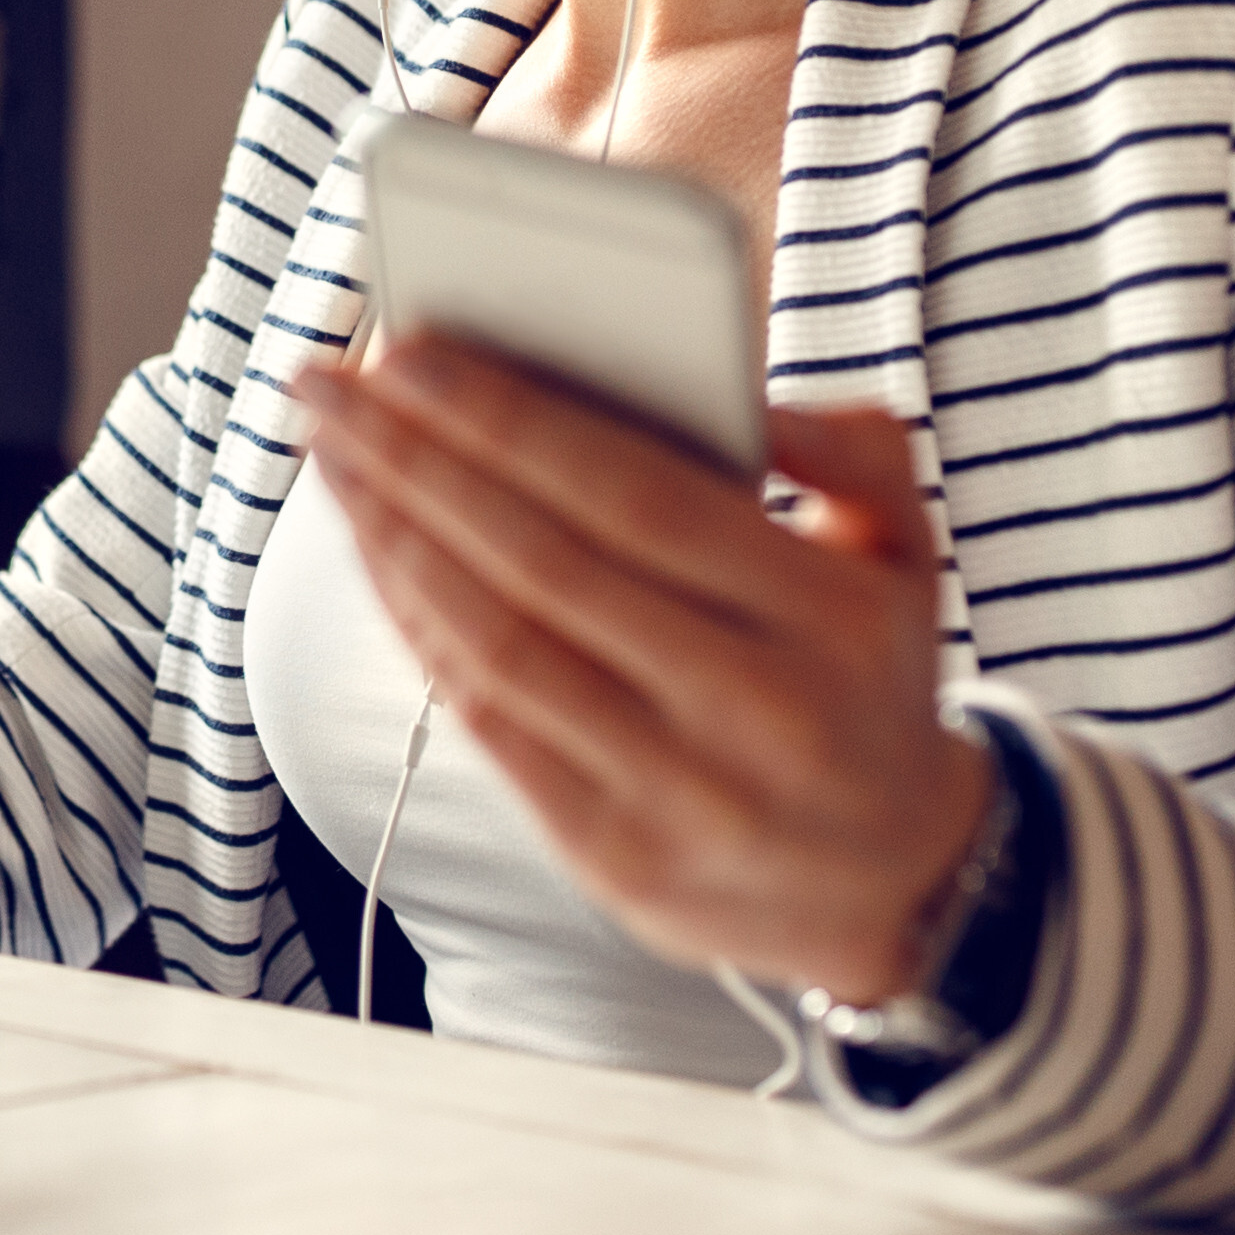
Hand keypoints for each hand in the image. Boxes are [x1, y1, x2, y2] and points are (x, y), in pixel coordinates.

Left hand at [295, 335, 990, 1000]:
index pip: (639, 498)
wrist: (899, 885)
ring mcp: (679, 795)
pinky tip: (378, 554)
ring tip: (332, 457)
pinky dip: (421, 632)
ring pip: (499, 648)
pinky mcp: (614, 858)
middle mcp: (753, 712)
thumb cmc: (868, 677)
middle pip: (545, 566)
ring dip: (395, 542)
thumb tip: (740, 387)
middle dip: (416, 462)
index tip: (407, 349)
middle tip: (327, 387)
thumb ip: (854, 449)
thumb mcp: (907, 553)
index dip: (509, 421)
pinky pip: (490, 724)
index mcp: (827, 617)